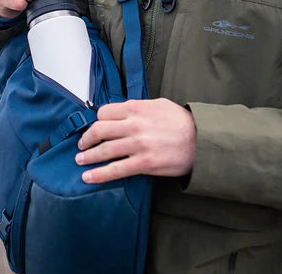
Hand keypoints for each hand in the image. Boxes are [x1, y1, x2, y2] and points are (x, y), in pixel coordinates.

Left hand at [75, 98, 195, 183]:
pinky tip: (88, 177)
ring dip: (88, 156)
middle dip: (86, 139)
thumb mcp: (158, 104)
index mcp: (136, 108)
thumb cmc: (181, 121)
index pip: (104, 113)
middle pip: (99, 130)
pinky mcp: (144, 163)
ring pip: (104, 150)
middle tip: (81, 145)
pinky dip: (99, 174)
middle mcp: (134, 125)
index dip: (96, 121)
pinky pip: (115, 169)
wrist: (201, 140)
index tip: (94, 128)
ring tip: (80, 160)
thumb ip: (138, 107)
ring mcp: (138, 145)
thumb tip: (122, 111)